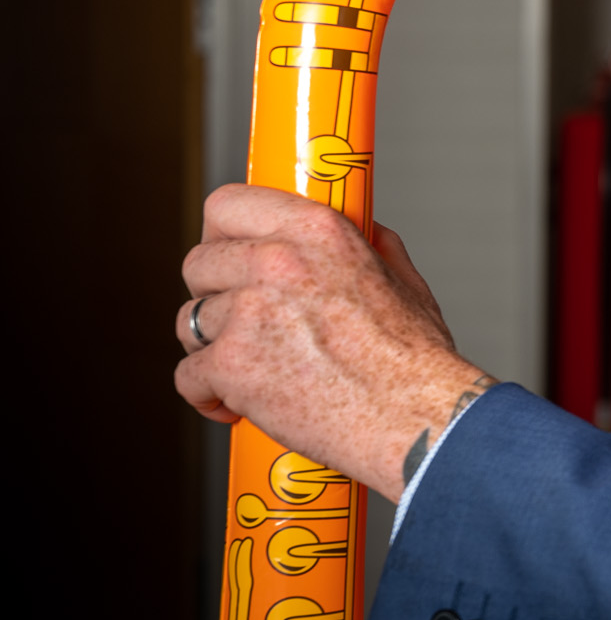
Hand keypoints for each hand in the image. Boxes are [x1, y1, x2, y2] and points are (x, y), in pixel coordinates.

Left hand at [175, 184, 494, 500]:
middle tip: (239, 317)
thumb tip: (364, 231)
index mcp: (317, 229)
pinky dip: (209, 395)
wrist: (413, 415)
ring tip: (247, 364)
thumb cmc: (413, 359)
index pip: (229, 203)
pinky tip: (239, 403)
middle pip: (198, 262)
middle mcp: (277, 260)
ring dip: (211, 344)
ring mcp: (248, 312)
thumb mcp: (403, 280)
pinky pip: (188, 376)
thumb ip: (373, 246)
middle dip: (213, 293)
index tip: (227, 248)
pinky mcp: (230, 364)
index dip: (221, 231)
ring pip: (189, 320)